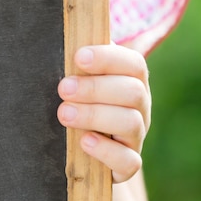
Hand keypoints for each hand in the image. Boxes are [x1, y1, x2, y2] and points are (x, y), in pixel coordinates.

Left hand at [57, 45, 150, 183]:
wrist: (80, 151)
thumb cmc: (75, 104)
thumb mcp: (76, 82)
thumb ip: (75, 65)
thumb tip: (61, 36)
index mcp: (130, 81)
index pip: (132, 63)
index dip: (108, 58)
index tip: (79, 57)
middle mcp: (139, 108)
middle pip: (133, 91)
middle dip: (95, 88)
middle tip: (63, 88)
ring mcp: (135, 137)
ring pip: (131, 123)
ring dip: (95, 115)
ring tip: (64, 114)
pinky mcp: (127, 164)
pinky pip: (129, 161)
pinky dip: (107, 151)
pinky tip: (84, 141)